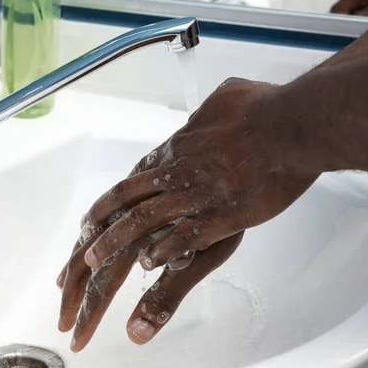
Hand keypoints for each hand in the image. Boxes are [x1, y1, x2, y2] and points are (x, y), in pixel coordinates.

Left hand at [57, 78, 319, 350]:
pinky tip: (147, 266)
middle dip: (96, 234)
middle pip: (123, 206)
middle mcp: (176, 174)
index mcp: (174, 152)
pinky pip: (183, 238)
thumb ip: (208, 112)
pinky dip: (162, 252)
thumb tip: (205, 113)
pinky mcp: (220, 215)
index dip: (104, 208)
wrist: (290, 124)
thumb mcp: (225, 98)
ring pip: (142, 223)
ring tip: (93, 268)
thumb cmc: (261, 108)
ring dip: (114, 246)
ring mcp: (195, 196)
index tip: (88, 225)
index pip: (127, 185)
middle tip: (77, 256)